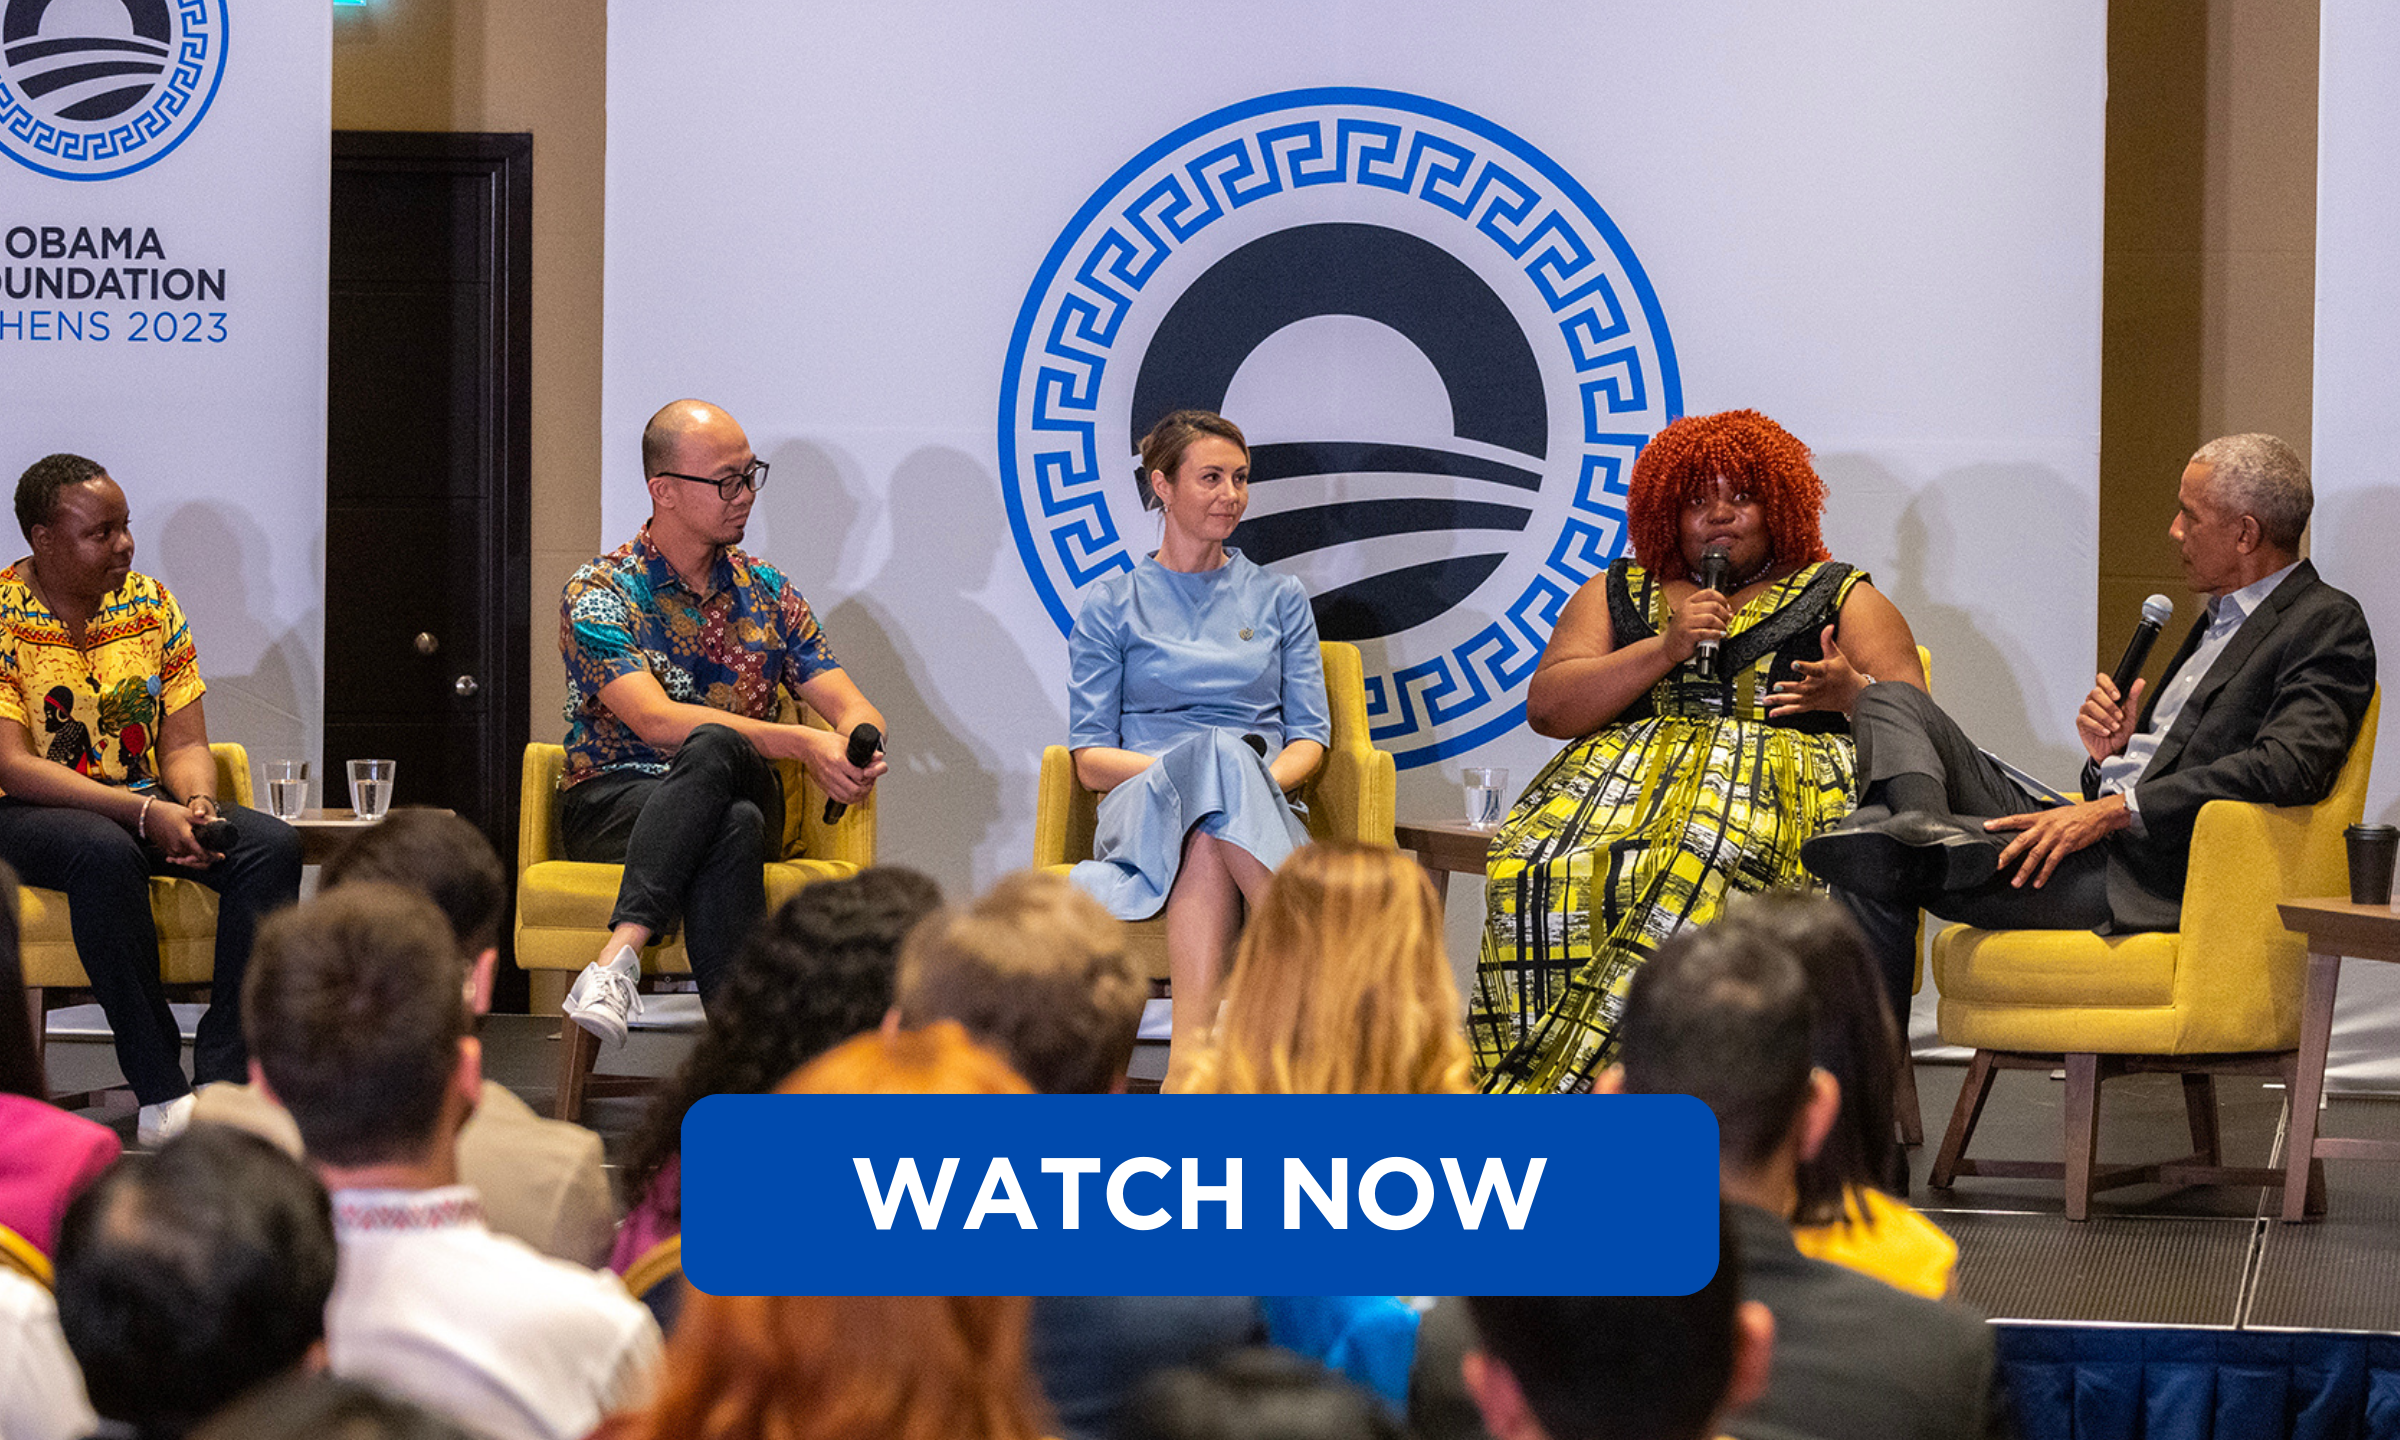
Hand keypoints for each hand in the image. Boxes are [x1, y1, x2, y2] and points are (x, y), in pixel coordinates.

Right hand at [143, 798, 218, 867]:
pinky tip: (194, 856)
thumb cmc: (168, 813)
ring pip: (188, 862)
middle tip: (217, 855)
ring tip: (208, 854)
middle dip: (208, 860)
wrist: (147, 815)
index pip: (202, 855)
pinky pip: (180, 859)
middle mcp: (177, 848)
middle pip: (197, 862)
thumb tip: (222, 821)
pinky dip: (189, 859)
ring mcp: (171, 851)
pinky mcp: (166, 851)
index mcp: (185, 839)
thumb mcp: (189, 814)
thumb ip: (206, 821)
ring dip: (198, 860)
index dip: (214, 857)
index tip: (222, 855)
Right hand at [798, 725, 886, 805]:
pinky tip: (854, 793)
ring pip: (847, 797)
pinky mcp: (823, 786)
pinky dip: (848, 798)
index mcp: (838, 761)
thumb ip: (864, 751)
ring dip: (858, 796)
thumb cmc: (826, 742)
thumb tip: (879, 757)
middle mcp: (832, 773)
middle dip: (866, 788)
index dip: (869, 777)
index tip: (871, 774)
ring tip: (863, 789)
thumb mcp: (847, 742)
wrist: (807, 746)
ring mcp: (827, 781)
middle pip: (854, 790)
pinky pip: (838, 798)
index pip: (859, 776)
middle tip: (870, 783)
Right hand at [1662, 585, 1732, 663]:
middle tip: (1726, 621)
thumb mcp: (1692, 617)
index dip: (1722, 599)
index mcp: (1688, 603)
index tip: (1726, 607)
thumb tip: (1729, 612)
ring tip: (1723, 629)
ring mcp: (1686, 622)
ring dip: (1722, 625)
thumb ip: (1709, 613)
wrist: (1667, 646)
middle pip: (1713, 606)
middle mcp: (1687, 610)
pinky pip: (1706, 632)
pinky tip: (1719, 635)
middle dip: (1724, 614)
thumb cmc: (1682, 632)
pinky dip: (1716, 634)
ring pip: (1711, 618)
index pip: (1709, 593)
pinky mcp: (1687, 634)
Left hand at [1767, 625, 1868, 717]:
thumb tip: (1828, 626)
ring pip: (1795, 700)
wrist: (1854, 695)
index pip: (1812, 669)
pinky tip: (1771, 712)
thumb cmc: (1843, 673)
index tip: (1793, 664)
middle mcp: (1816, 686)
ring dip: (1780, 700)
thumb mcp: (1836, 656)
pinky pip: (1796, 709)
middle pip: (1800, 688)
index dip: (1803, 667)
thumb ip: (1827, 641)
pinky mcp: (1810, 705)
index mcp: (1823, 672)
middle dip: (1788, 688)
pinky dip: (1784, 711)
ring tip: (1766, 700)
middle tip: (1776, 686)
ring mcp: (1812, 697)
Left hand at [1983, 795, 2128, 887]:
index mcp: (2039, 818)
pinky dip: (2043, 874)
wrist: (2097, 814)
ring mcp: (2055, 837)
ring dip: (2024, 870)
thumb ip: (2039, 823)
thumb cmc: (2075, 815)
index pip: (2016, 819)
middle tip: (1997, 865)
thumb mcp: (2053, 814)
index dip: (2001, 822)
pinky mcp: (2066, 846)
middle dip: (2008, 854)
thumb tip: (2027, 830)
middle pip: (2021, 841)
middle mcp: (2044, 827)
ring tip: (2015, 882)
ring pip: (2035, 855)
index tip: (1987, 826)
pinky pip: (2052, 862)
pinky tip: (2037, 882)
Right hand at [2077, 673, 2146, 764]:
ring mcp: (2085, 711)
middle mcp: (2093, 701)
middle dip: (2109, 706)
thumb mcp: (2130, 714)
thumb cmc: (2120, 731)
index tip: (2117, 696)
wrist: (2114, 749)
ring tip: (2114, 727)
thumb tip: (2139, 682)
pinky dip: (2098, 727)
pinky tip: (2105, 732)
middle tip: (2119, 716)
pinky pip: (2085, 720)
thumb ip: (2133, 697)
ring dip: (2105, 718)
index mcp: (2105, 696)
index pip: (2101, 679)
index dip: (2108, 685)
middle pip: (2095, 692)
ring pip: (2090, 706)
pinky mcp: (2081, 723)